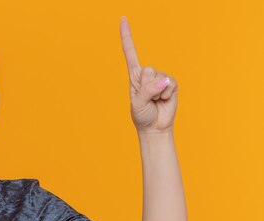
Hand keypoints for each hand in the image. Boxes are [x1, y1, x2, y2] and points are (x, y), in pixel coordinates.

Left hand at [120, 16, 177, 134]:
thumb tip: (163, 81)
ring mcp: (160, 78)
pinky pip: (170, 84)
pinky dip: (167, 94)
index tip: (123, 18)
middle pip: (148, 70)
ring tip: (155, 101)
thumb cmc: (142, 115)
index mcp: (134, 76)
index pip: (130, 52)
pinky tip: (163, 100)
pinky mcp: (171, 84)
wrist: (155, 127)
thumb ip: (147, 91)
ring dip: (157, 93)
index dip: (127, 36)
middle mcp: (147, 75)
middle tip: (147, 99)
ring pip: (159, 78)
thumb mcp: (137, 104)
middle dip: (147, 87)